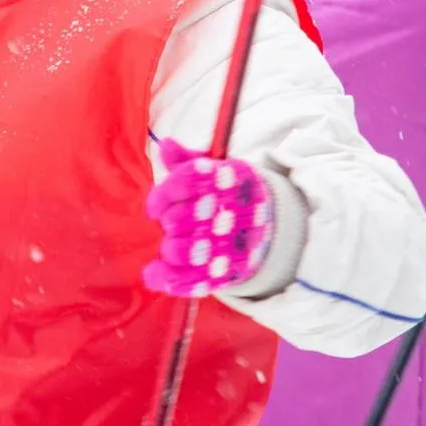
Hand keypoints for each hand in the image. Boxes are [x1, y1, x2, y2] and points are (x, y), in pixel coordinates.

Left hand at [141, 139, 273, 297]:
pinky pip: (194, 279)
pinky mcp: (228, 270)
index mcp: (223, 181)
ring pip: (183, 251)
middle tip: (172, 225)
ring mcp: (227, 244)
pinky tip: (155, 275)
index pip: (185, 182)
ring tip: (171, 248)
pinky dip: (171, 279)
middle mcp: (225, 212)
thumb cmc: (230, 194)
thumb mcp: (216, 170)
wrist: (271, 225)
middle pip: (178, 219)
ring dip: (169, 250)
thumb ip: (186, 160)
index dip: (163, 196)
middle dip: (169, 223)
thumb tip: (165, 145)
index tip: (153, 209)